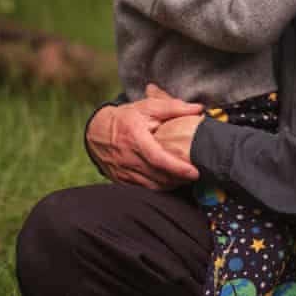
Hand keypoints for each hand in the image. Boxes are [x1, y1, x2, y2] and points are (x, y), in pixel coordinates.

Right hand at [85, 83, 202, 189]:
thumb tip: (198, 108)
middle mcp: (127, 158)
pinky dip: (159, 187)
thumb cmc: (126, 117)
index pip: (158, 158)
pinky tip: (169, 181)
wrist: (97, 130)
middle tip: (195, 175)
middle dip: (179, 179)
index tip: (194, 172)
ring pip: (152, 186)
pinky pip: (144, 189)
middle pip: (158, 176)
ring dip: (171, 185)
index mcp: (135, 138)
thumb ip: (174, 107)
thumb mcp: (147, 107)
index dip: (177, 168)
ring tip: (185, 179)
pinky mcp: (121, 180)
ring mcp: (123, 171)